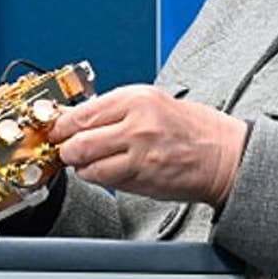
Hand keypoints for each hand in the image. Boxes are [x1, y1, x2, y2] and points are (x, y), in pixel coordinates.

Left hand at [48, 85, 248, 205]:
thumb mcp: (152, 102)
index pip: (82, 112)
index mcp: (137, 98)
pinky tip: (105, 170)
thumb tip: (76, 116)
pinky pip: (104, 180)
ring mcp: (139, 154)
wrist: (223, 154)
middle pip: (78, 140)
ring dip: (80, 165)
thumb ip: (113, 109)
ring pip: (87, 165)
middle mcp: (137, 124)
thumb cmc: (191, 127)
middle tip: (64, 148)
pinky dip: (97, 177)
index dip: (61, 124)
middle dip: (65, 147)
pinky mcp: (142, 179)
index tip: (54, 128)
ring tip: (87, 160)